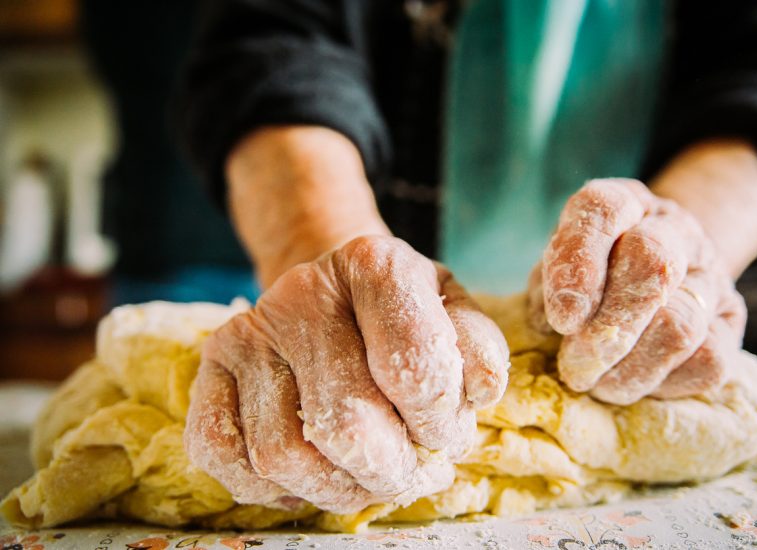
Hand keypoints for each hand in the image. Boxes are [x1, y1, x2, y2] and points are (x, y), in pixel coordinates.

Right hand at [185, 235, 508, 512]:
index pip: (413, 369)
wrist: (333, 290)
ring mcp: (250, 330)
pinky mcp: (211, 365)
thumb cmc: (401, 314)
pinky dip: (265, 487)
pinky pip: (220, 451)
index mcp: (375, 266)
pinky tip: (306, 472)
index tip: (441, 433)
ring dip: (334, 488)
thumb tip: (477, 392)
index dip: (438, 423)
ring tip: (362, 477)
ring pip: (281, 454)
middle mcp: (303, 292)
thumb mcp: (454, 313)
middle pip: (345, 423)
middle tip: (404, 472)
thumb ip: (478, 350)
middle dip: (388, 471)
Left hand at [529, 179, 746, 404]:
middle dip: (608, 328)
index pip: (604, 210)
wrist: (658, 278)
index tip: (562, 317)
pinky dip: (662, 382)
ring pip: (680, 325)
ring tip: (595, 384)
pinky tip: (633, 382)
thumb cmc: (589, 277)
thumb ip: (550, 286)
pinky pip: (706, 360)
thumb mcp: (557, 268)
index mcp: (624, 204)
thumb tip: (554, 323)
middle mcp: (674, 228)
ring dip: (629, 367)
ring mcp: (710, 274)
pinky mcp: (732, 322)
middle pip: (652, 264)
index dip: (579, 261)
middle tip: (575, 366)